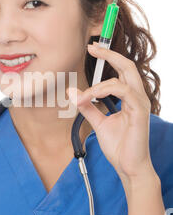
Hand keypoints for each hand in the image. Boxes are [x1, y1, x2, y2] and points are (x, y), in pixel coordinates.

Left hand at [67, 41, 153, 189]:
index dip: (109, 57)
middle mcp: (137, 97)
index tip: (93, 48)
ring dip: (98, 84)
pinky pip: (124, 91)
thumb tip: (72, 92)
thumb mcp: (98, 123)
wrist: (128, 167)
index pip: (122, 70)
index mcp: (130, 98)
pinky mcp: (139, 112)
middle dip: (110, 54)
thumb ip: (87, 107)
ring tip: (84, 96)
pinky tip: (92, 97)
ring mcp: (140, 103)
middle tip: (92, 47)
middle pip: (128, 66)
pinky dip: (104, 91)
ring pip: (123, 77)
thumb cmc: (119, 146)